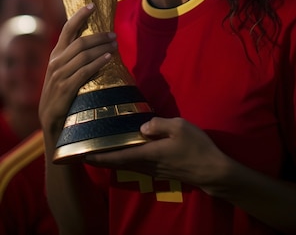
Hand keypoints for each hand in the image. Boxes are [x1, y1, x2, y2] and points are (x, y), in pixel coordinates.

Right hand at [39, 4, 116, 138]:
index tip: (92, 5)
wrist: (51, 121)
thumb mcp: (63, 72)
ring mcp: (60, 75)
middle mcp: (56, 62)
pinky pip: (85, 71)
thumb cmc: (62, 93)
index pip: (67, 29)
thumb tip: (95, 42)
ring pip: (83, 55)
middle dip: (99, 36)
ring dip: (102, 47)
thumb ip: (74, 58)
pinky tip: (109, 58)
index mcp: (56, 55)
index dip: (79, 16)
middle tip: (114, 34)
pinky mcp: (66, 88)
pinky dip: (98, 63)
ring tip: (115, 44)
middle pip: (80, 42)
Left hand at [85, 116, 227, 193]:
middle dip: (100, 158)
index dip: (98, 156)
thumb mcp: (179, 127)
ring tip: (100, 149)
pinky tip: (125, 150)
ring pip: (126, 164)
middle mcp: (146, 165)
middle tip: (83, 151)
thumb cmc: (196, 147)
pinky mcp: (160, 170)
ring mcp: (153, 169)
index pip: (117, 156)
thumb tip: (141, 127)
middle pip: (117, 163)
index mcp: (147, 154)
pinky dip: (125, 158)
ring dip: (112, 159)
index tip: (81, 154)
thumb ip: (158, 125)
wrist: (212, 171)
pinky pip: (136, 164)